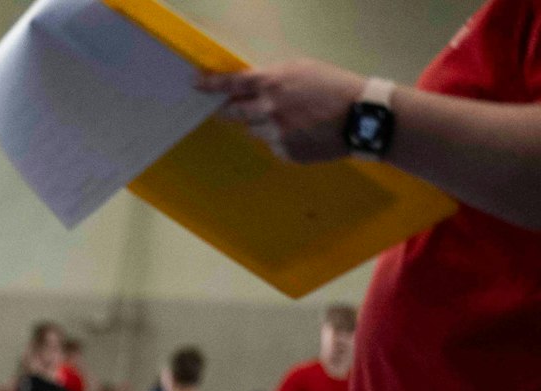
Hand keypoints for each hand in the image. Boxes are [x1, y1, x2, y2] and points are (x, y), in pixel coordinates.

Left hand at [197, 60, 366, 163]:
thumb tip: (248, 86)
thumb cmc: (334, 87)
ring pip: (254, 130)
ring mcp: (275, 134)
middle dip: (230, 109)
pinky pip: (273, 145)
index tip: (195, 85)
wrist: (362, 117)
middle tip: (232, 107)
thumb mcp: (302, 70)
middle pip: (233, 113)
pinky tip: (303, 132)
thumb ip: (272, 77)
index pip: (231, 84)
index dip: (211, 85)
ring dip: (263, 124)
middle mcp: (267, 110)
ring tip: (292, 118)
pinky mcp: (285, 152)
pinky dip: (282, 139)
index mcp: (271, 83)